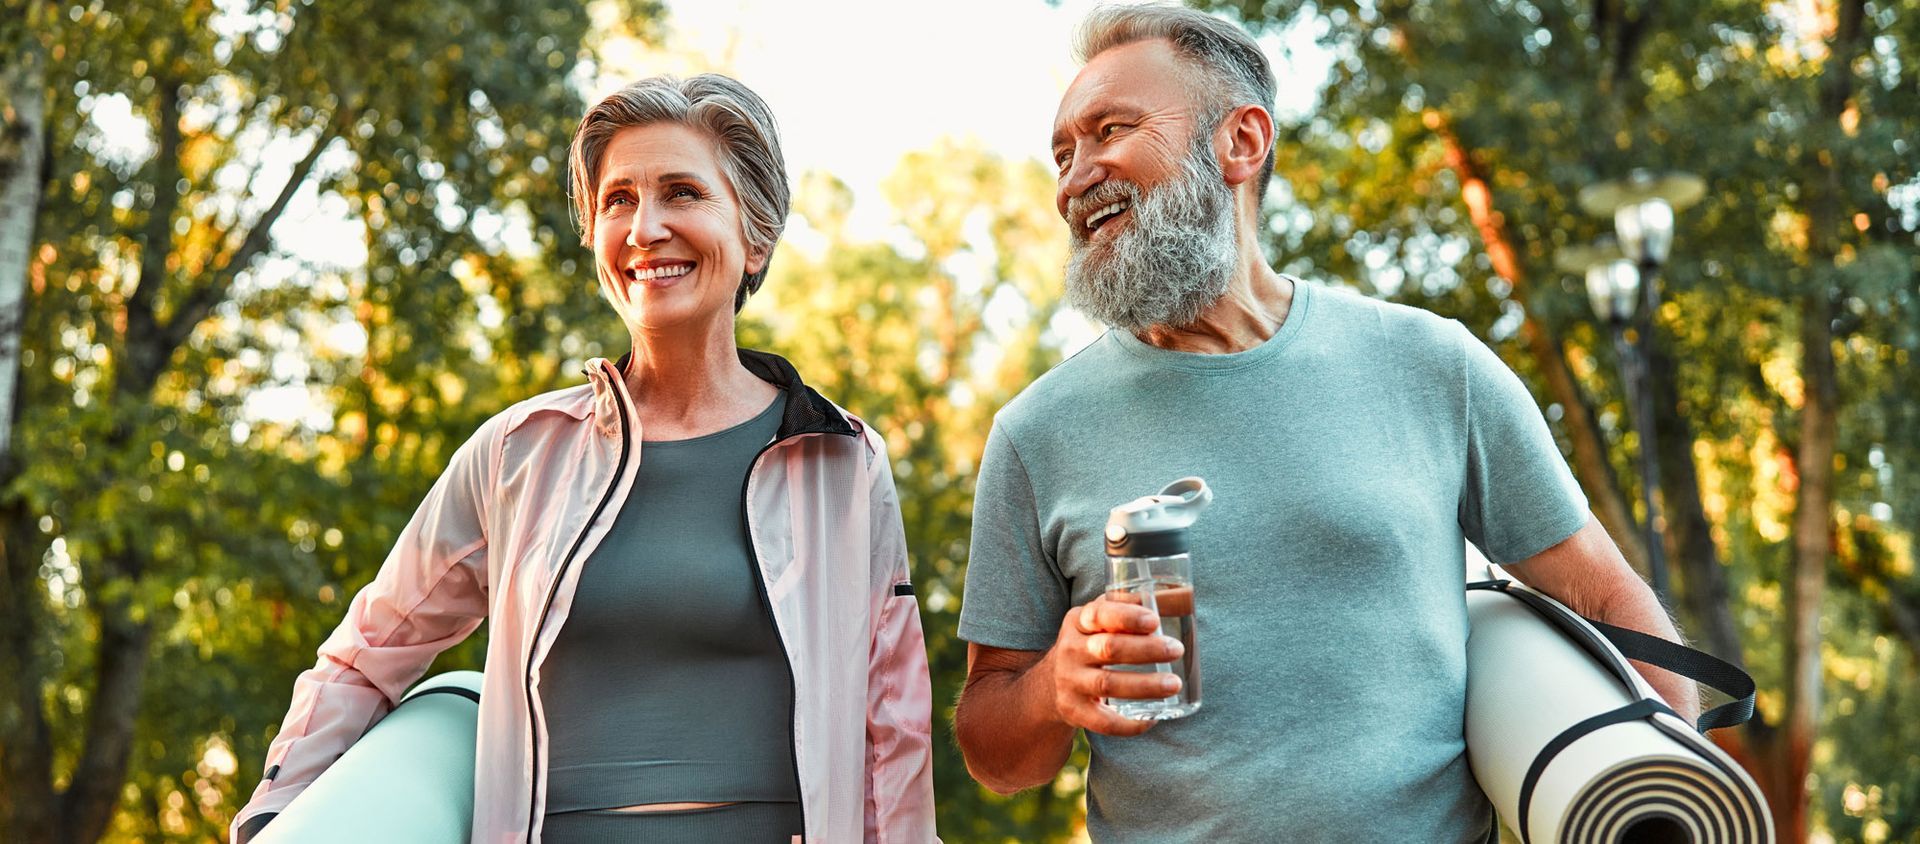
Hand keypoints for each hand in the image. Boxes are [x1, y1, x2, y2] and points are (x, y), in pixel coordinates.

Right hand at [1043, 595, 1183, 736]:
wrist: (1050, 683)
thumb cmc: (1089, 644)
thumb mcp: (1098, 620)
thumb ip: (1129, 606)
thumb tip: (1179, 596)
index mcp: (1079, 622)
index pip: (1099, 614)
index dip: (1126, 617)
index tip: (1154, 621)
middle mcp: (1070, 650)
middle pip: (1109, 649)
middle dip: (1146, 650)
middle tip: (1176, 650)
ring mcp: (1070, 682)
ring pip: (1108, 685)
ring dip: (1145, 685)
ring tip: (1174, 684)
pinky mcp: (1074, 710)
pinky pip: (1103, 722)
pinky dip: (1129, 724)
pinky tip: (1152, 718)